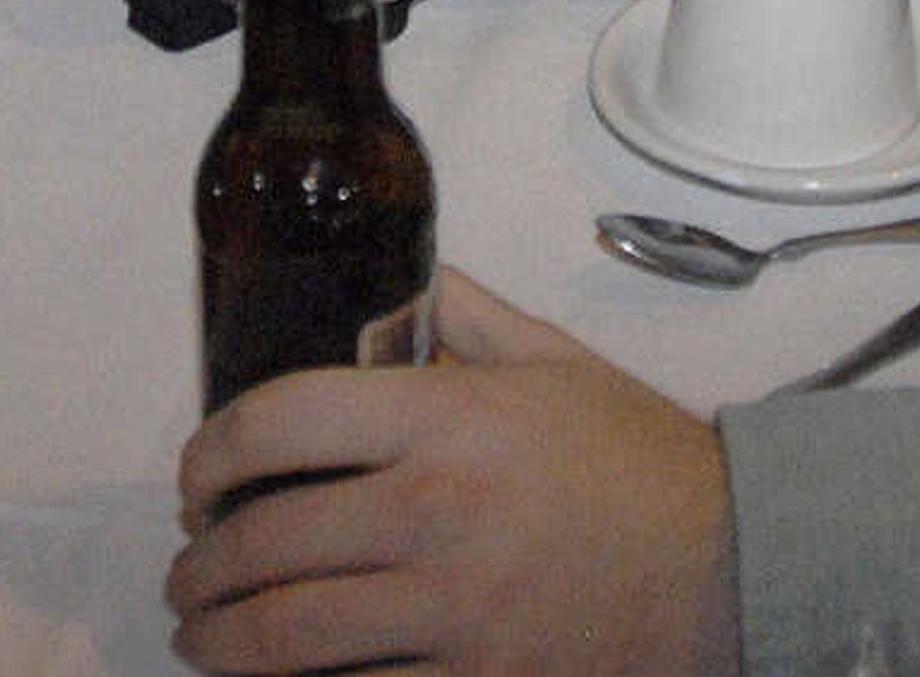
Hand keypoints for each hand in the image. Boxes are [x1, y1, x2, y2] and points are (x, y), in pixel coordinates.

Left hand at [171, 273, 739, 674]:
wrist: (732, 565)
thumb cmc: (639, 462)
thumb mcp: (557, 362)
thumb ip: (467, 318)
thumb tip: (400, 280)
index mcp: (452, 419)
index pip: (284, 420)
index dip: (211, 450)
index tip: (197, 474)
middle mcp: (440, 511)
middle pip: (266, 540)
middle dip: (200, 562)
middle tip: (187, 569)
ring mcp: (455, 610)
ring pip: (288, 635)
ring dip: (219, 639)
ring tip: (201, 633)